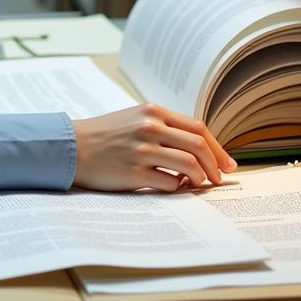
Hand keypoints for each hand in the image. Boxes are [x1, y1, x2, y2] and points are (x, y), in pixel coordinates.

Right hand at [72, 103, 236, 192]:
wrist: (72, 146)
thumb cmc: (105, 135)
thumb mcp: (135, 118)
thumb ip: (164, 127)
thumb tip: (198, 149)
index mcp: (153, 112)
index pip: (198, 128)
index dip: (218, 148)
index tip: (228, 164)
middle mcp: (150, 127)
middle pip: (199, 146)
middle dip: (215, 166)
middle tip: (219, 179)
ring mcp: (142, 150)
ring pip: (189, 165)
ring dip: (200, 178)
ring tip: (198, 185)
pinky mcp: (134, 172)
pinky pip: (170, 183)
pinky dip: (179, 188)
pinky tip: (176, 188)